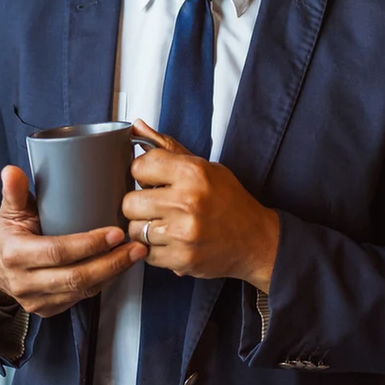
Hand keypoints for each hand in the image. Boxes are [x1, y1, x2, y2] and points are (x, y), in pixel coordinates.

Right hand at [0, 165, 147, 317]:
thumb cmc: (8, 235)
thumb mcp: (10, 212)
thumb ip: (14, 192)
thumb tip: (11, 170)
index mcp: (16, 254)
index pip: (58, 252)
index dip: (89, 244)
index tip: (115, 233)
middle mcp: (25, 282)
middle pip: (75, 277)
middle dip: (111, 263)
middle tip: (135, 246)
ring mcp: (37, 299)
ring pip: (82, 290)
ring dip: (113, 273)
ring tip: (134, 254)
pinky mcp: (48, 309)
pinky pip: (81, 298)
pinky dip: (104, 283)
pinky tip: (119, 268)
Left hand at [123, 119, 280, 292]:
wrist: (255, 240)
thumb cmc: (230, 201)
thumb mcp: (206, 167)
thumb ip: (169, 148)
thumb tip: (138, 126)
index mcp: (193, 173)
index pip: (139, 166)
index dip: (142, 173)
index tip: (152, 178)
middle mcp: (187, 201)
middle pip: (129, 201)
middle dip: (139, 203)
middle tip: (155, 205)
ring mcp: (183, 233)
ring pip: (134, 229)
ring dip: (144, 227)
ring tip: (164, 224)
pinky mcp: (181, 259)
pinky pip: (145, 252)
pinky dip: (153, 248)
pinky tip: (170, 240)